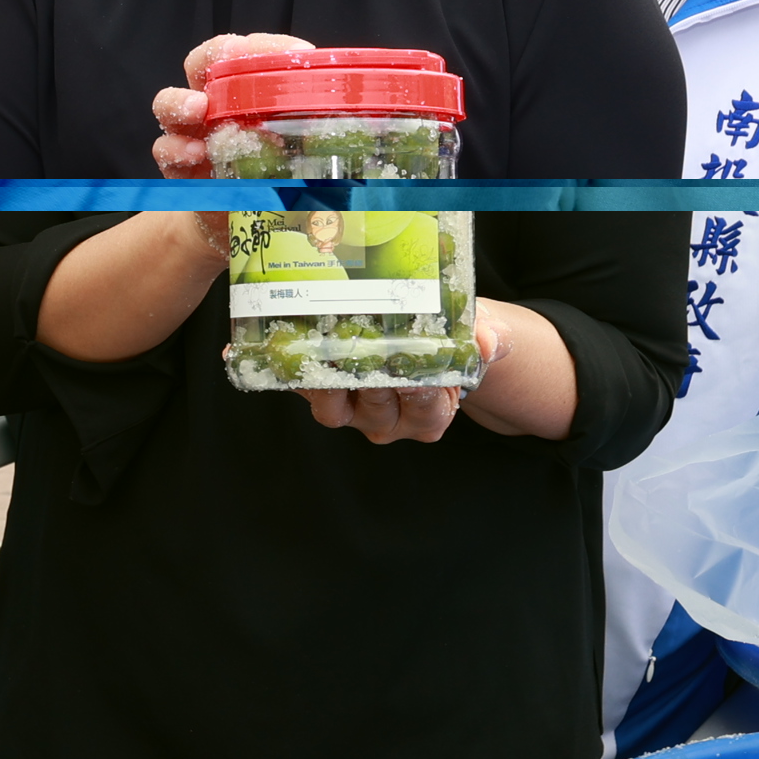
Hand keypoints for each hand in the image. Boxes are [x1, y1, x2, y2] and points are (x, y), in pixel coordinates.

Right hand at [152, 31, 317, 254]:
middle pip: (203, 62)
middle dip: (214, 57)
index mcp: (250, 91)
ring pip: (170, 101)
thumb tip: (385, 128)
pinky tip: (196, 157)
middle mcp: (216, 103)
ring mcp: (192, 133)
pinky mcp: (177, 167)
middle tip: (230, 60)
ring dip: (181, 101)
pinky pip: (164, 151)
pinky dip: (175, 151)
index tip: (301, 54)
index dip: (270, 46)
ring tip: (198, 110)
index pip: (253, 50)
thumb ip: (326, 136)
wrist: (241, 224)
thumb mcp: (308, 154)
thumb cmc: (279, 180)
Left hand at [303, 305, 504, 444]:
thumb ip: (487, 339)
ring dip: (321, 378)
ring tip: (316, 345)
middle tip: (359, 345)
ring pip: (332, 406)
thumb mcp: (475, 338)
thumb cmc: (448, 342)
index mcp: (428, 416)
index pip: (425, 408)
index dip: (419, 391)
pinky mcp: (320, 395)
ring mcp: (351, 410)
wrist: (419, 340)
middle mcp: (387, 420)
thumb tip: (488, 342)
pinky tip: (271, 345)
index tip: (415, 369)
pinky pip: (302, 390)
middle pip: (374, 405)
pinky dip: (288, 370)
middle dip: (366, 377)